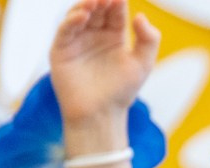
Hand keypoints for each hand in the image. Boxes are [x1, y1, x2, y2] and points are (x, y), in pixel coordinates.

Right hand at [49, 0, 159, 126]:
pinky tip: (82, 16)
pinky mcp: (61, 49)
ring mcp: (77, 39)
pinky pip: (65, 30)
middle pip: (97, 9)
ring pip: (79, 14)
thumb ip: (148, 40)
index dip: (117, 1)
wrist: (101, 114)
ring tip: (95, 0)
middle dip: (101, 0)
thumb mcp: (142, 64)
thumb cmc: (122, 91)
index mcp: (114, 35)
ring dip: (85, 5)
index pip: (115, 11)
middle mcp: (95, 34)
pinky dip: (72, 20)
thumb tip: (141, 15)